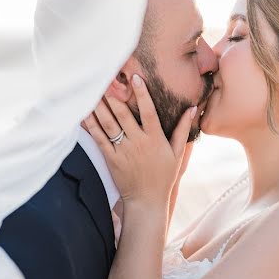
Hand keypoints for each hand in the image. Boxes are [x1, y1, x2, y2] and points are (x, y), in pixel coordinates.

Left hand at [83, 74, 195, 207]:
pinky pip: (99, 138)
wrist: (146, 201)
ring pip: (109, 124)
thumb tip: (192, 108)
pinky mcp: (111, 158)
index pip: (149, 111)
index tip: (136, 77)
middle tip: (107, 78)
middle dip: (115, 96)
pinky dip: (91, 125)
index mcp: (155, 139)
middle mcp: (138, 142)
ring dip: (100, 106)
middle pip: (124, 115)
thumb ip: (183, 129)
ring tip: (94, 90)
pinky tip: (85, 112)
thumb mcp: (177, 153)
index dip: (142, 94)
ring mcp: (123, 150)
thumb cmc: (163, 176)